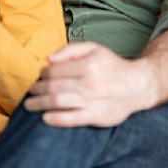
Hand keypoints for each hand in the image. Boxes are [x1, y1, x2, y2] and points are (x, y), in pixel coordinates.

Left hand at [24, 42, 152, 127]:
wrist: (137, 85)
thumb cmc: (112, 66)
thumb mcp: (94, 48)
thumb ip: (70, 50)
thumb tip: (48, 60)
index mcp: (87, 65)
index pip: (55, 71)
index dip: (43, 74)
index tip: (39, 77)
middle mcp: (89, 83)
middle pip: (53, 87)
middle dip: (37, 90)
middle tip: (30, 92)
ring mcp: (92, 101)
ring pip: (58, 103)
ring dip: (39, 104)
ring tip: (29, 105)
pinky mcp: (96, 117)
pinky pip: (71, 119)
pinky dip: (55, 119)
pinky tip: (45, 118)